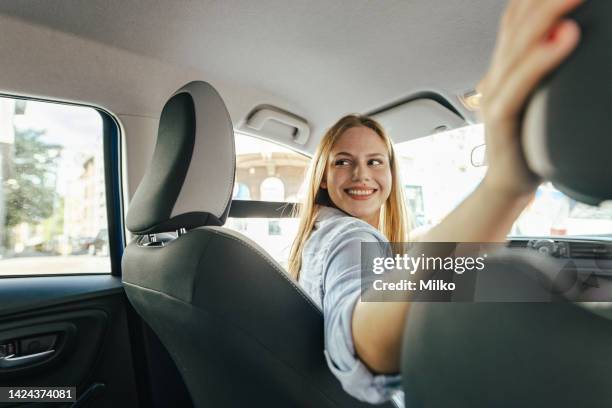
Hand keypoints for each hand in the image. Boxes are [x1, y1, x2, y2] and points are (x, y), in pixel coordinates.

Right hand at [478, 0, 581, 197]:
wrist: (507, 183)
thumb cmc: (529, 144)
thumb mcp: (539, 99)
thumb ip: (545, 72)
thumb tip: (574, 40)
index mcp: (506, 67)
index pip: (516, 16)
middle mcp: (497, 74)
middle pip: (518, 22)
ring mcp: (495, 94)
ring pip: (518, 44)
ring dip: (549, 13)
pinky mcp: (499, 116)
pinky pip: (520, 82)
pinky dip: (542, 57)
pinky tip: (566, 37)